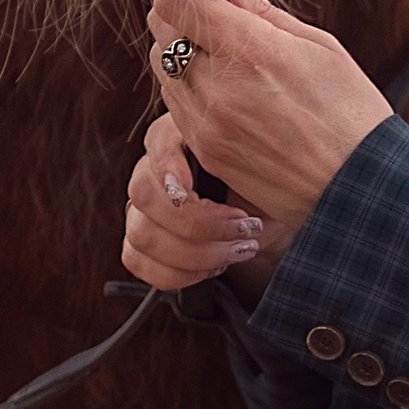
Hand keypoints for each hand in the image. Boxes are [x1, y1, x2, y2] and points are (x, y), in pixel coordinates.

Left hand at [122, 0, 392, 293]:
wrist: (358, 190)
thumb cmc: (351, 111)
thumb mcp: (319, 46)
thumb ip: (260, 11)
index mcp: (252, 50)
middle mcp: (218, 86)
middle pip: (161, 28)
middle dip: (181, 11)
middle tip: (213, 9)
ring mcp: (206, 123)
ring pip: (161, 65)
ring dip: (181, 48)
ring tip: (222, 50)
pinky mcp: (204, 150)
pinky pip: (173, 103)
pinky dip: (187, 85)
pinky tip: (223, 86)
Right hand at [122, 110, 267, 292]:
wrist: (271, 215)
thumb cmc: (265, 181)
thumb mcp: (263, 157)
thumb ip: (243, 140)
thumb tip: (219, 140)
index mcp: (180, 136)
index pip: (158, 141)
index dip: (168, 167)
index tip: (191, 191)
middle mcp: (152, 170)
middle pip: (143, 194)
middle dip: (200, 221)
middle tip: (246, 227)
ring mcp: (141, 209)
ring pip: (142, 234)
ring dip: (196, 253)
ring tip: (238, 250)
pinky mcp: (141, 244)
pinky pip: (138, 262)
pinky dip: (177, 272)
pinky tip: (212, 267)